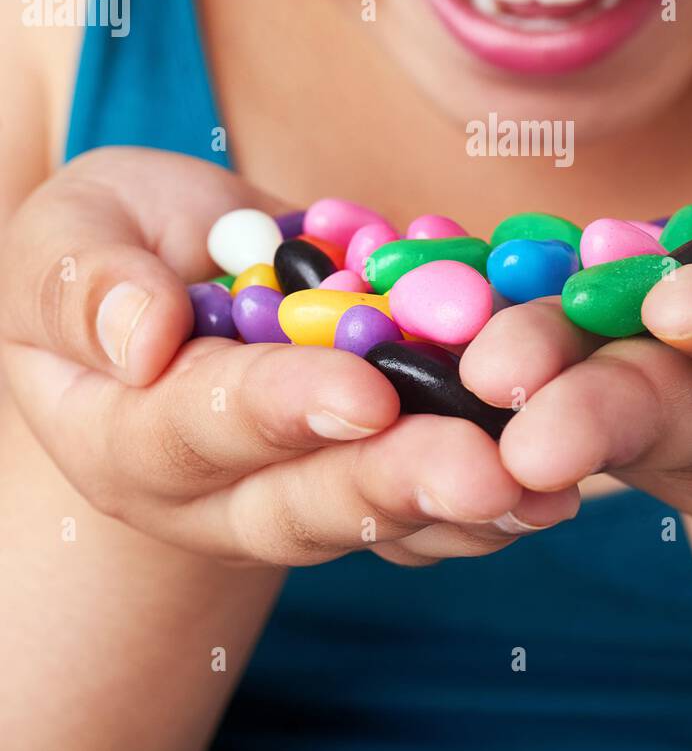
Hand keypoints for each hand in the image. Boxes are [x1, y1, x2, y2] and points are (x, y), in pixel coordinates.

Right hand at [0, 147, 577, 567]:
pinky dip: (493, 488)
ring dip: (470, 504)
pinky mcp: (360, 465)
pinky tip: (566, 477)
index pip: (202, 431)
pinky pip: (424, 492)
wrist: (170, 265)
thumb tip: (142, 338)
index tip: (364, 395)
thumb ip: (86, 284)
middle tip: (492, 472)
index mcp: (127, 436)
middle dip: (402, 483)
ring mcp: (293, 487)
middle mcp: (215, 490)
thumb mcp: (66, 237)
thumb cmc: (104, 242)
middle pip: (307, 502)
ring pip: (379, 513)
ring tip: (550, 491)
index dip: (283, 411)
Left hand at [460, 192, 691, 538]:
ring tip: (469, 361)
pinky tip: (438, 298)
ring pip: (613, 403)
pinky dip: (510, 330)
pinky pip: (573, 361)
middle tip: (513, 385)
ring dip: (539, 375)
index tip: (681, 302)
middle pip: (690, 420)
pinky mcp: (634, 395)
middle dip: (604, 399)